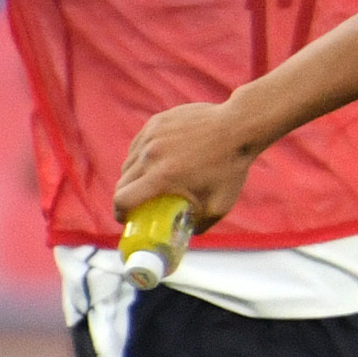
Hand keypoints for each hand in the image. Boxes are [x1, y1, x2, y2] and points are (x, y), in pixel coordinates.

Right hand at [116, 102, 257, 232]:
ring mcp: (152, 135)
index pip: (123, 199)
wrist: (237, 126)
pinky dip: (141, 156)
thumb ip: (200, 225)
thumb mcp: (219, 206)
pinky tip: (156, 161)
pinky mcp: (156, 123)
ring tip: (148, 182)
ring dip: (133, 176)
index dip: (120, 213)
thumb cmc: (230, 167)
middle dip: (125, 197)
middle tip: (136, 204)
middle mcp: (151, 155)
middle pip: (122, 182)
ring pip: (129, 162)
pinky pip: (138, 144)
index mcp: (162, 177)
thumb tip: (187, 234)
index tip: (125, 218)